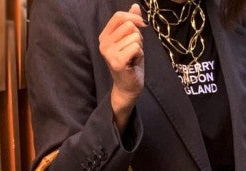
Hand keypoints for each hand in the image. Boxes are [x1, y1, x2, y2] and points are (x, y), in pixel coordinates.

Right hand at [99, 4, 145, 131]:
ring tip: (133, 58)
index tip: (142, 26)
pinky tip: (134, 63)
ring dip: (139, 47)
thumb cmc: (130, 63)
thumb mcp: (131, 40)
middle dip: (138, 37)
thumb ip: (132, 23)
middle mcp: (103, 43)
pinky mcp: (117, 61)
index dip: (134, 18)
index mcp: (104, 36)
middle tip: (133, 50)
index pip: (119, 16)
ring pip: (135, 37)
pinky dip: (140, 54)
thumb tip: (135, 6)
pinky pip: (136, 47)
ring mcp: (109, 52)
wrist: (128, 87)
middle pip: (129, 25)